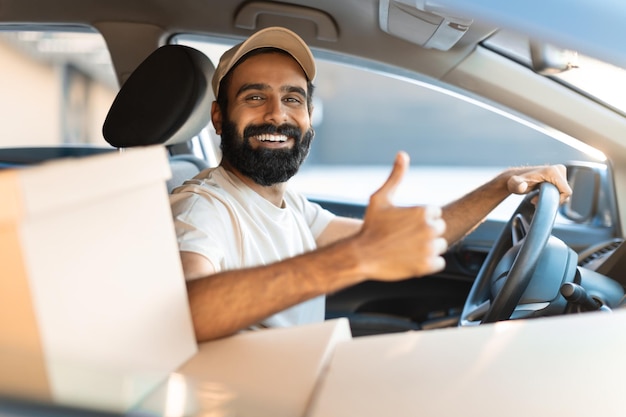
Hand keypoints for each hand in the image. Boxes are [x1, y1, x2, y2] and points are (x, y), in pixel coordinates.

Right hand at [356, 151, 446, 280]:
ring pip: (440, 246)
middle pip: (439, 229)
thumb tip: (402, 154)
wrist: (361, 255)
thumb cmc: (370, 226)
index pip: (434, 213)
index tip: (405, 225)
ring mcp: (430, 248)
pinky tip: (412, 259)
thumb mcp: (380, 198)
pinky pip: (439, 263)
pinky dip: (428, 263)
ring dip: (428, 248)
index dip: (420, 219)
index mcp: (423, 211)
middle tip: (406, 238)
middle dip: (425, 233)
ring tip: (408, 249)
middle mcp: (430, 229)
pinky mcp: (428, 265)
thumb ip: (396, 176)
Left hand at [504, 164, 571, 203]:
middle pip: (565, 192)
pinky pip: (562, 189)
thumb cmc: (516, 183)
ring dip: (552, 198)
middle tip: (535, 200)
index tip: (538, 201)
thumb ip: (516, 185)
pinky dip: (553, 194)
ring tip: (537, 197)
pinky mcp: (559, 175)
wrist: (516, 180)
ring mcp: (560, 171)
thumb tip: (521, 186)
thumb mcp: (515, 185)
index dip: (555, 200)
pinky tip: (541, 195)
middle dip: (552, 199)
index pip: (566, 192)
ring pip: (563, 192)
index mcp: (553, 171)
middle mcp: (559, 169)